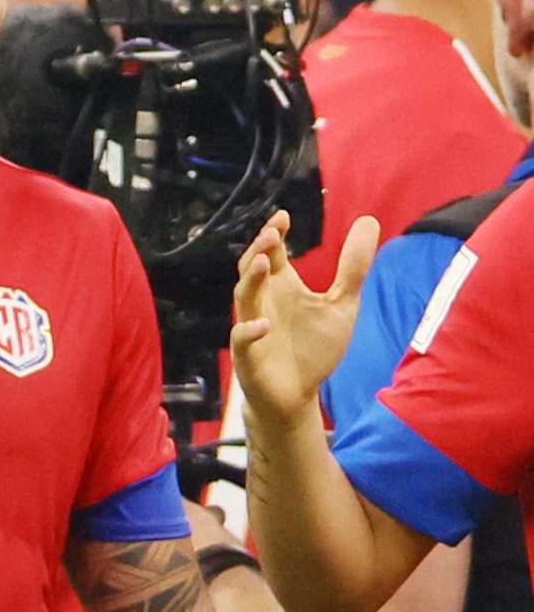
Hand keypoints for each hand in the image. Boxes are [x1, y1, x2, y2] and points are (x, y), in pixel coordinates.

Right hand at [232, 210, 377, 422]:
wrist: (296, 395)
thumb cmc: (314, 348)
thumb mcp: (343, 303)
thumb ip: (353, 266)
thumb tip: (369, 220)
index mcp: (281, 287)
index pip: (271, 252)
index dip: (273, 234)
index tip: (283, 217)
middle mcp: (263, 301)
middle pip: (252, 268)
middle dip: (259, 250)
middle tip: (271, 234)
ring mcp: (252, 326)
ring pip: (243, 296)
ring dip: (251, 279)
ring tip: (263, 262)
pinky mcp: (248, 354)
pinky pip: (242, 338)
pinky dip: (250, 330)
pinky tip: (264, 324)